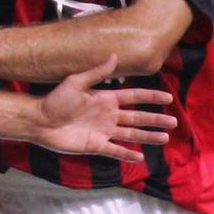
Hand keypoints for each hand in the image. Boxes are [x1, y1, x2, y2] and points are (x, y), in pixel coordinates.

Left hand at [35, 55, 175, 161]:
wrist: (40, 121)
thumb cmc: (55, 100)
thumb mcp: (76, 82)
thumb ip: (97, 72)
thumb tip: (115, 56)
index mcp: (106, 98)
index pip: (134, 97)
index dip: (151, 97)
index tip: (168, 98)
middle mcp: (108, 115)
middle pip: (137, 117)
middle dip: (155, 119)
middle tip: (174, 122)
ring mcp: (103, 131)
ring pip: (131, 134)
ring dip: (147, 136)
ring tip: (164, 139)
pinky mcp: (95, 145)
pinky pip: (115, 150)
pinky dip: (127, 154)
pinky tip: (140, 157)